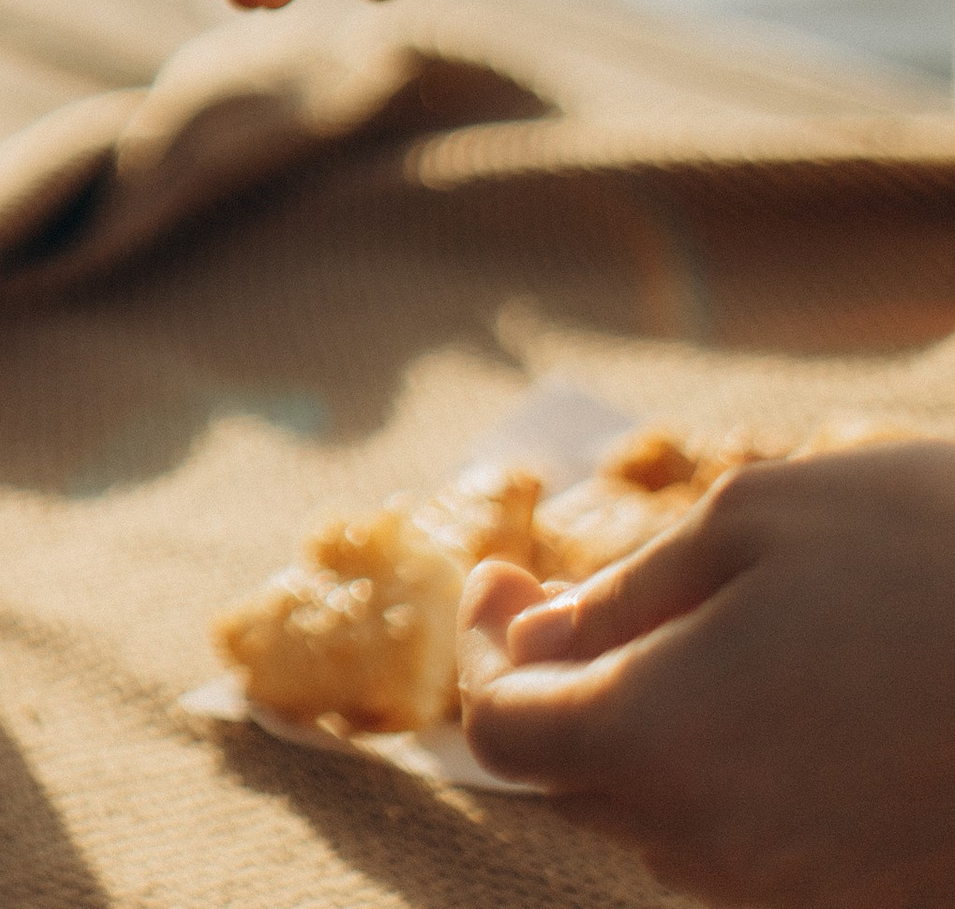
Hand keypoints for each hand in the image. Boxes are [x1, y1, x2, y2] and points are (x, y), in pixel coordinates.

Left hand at [456, 442, 954, 905]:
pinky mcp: (862, 896)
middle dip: (556, 686)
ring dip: (642, 729)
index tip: (500, 572)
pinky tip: (775, 688)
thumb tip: (532, 638)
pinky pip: (747, 840)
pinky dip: (727, 769)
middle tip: (564, 588)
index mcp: (661, 737)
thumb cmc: (929, 558)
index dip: (482, 651)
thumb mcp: (754, 522)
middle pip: (574, 781)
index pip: (502, 735)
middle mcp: (711, 841)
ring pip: (658, 815)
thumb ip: (622, 594)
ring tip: (687, 628)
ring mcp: (792, 887)